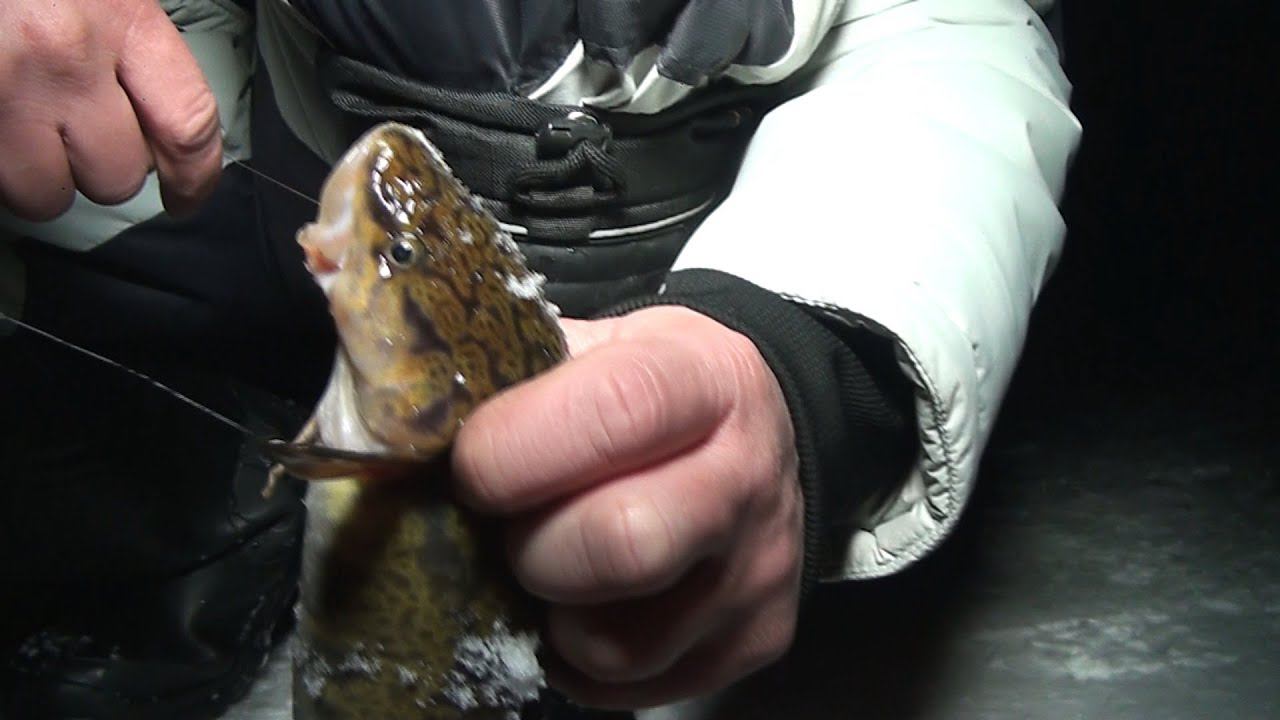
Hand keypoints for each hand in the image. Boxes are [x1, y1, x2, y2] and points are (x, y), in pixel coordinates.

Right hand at [0, 1, 221, 220]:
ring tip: (12, 124)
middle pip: (115, 174)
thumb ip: (125, 39)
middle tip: (64, 129)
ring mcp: (0, 88)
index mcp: (117, 13)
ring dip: (31, 175)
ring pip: (42, 192)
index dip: (195, 177)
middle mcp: (64, 54)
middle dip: (94, 167)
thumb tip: (154, 120)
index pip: (188, 123)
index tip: (186, 197)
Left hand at [454, 306, 803, 709]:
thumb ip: (522, 373)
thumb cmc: (661, 394)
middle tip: (513, 527)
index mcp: (705, 379)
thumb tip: (408, 421)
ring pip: (620, 641)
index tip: (472, 466)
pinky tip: (584, 605)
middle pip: (624, 542)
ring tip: (552, 568)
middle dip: (532, 548)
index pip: (616, 410)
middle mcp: (745, 476)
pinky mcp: (756, 638)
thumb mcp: (605, 344)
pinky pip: (635, 686)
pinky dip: (584, 660)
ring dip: (554, 615)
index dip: (518, 446)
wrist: (765, 440)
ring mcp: (758, 569)